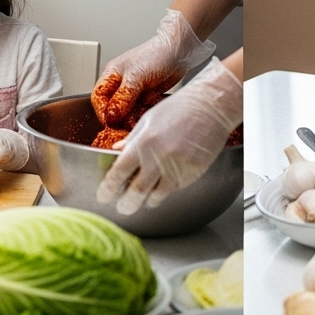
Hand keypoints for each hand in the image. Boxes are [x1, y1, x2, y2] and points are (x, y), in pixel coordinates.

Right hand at [91, 9, 215, 125]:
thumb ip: (123, 98)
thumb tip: (110, 116)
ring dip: (134, 116)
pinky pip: (140, 111)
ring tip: (143, 112)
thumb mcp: (136, 77)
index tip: (110, 123)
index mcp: (111, 74)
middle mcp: (121, 84)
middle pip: (112, 107)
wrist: (180, 52)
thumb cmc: (157, 55)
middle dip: (120, 116)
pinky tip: (151, 108)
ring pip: (127, 112)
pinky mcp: (146, 96)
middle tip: (128, 123)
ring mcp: (134, 91)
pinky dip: (145, 112)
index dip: (102, 111)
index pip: (98, 97)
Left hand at [95, 57, 241, 214]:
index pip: (119, 173)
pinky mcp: (194, 172)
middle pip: (136, 192)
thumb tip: (115, 153)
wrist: (211, 106)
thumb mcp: (149, 119)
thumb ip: (131, 139)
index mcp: (144, 142)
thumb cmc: (179, 108)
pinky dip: (170, 186)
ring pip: (158, 196)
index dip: (108, 189)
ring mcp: (178, 167)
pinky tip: (171, 175)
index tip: (104, 197)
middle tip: (123, 208)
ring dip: (149, 199)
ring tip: (146, 197)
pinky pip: (176, 187)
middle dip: (126, 204)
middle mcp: (159, 157)